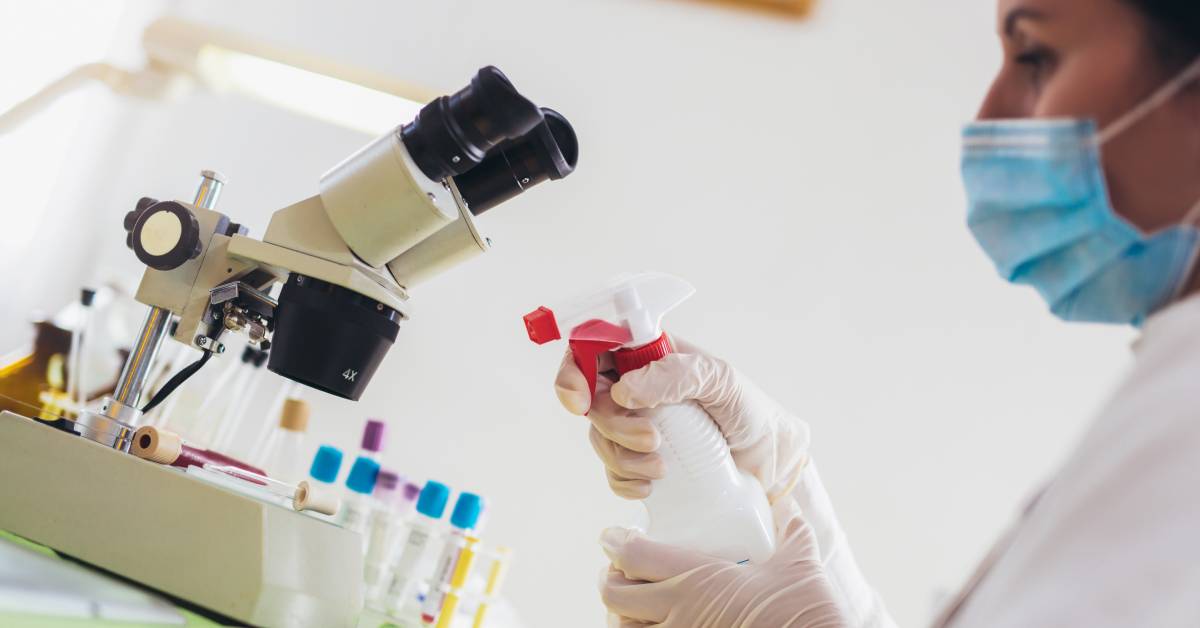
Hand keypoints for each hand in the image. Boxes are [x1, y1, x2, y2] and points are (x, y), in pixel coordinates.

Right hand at [554, 337, 809, 500]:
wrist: (770, 460)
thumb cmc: (749, 408)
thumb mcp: (721, 379)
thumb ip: (676, 374)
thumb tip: (625, 389)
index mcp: (647, 355)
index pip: (590, 350)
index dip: (572, 373)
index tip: (579, 402)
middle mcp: (635, 388)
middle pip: (592, 402)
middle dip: (614, 426)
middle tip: (654, 439)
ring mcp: (634, 425)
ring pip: (600, 439)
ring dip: (623, 457)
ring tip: (663, 467)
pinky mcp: (640, 460)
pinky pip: (612, 472)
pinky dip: (624, 481)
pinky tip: (651, 487)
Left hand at [599, 496, 847, 627]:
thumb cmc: (807, 612)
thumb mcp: (800, 565)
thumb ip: (791, 533)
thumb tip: (792, 512)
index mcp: (698, 577)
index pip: (634, 555)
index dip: (614, 543)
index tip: (612, 536)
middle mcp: (680, 611)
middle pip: (614, 593)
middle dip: (610, 579)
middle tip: (619, 570)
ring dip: (620, 614)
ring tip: (630, 605)